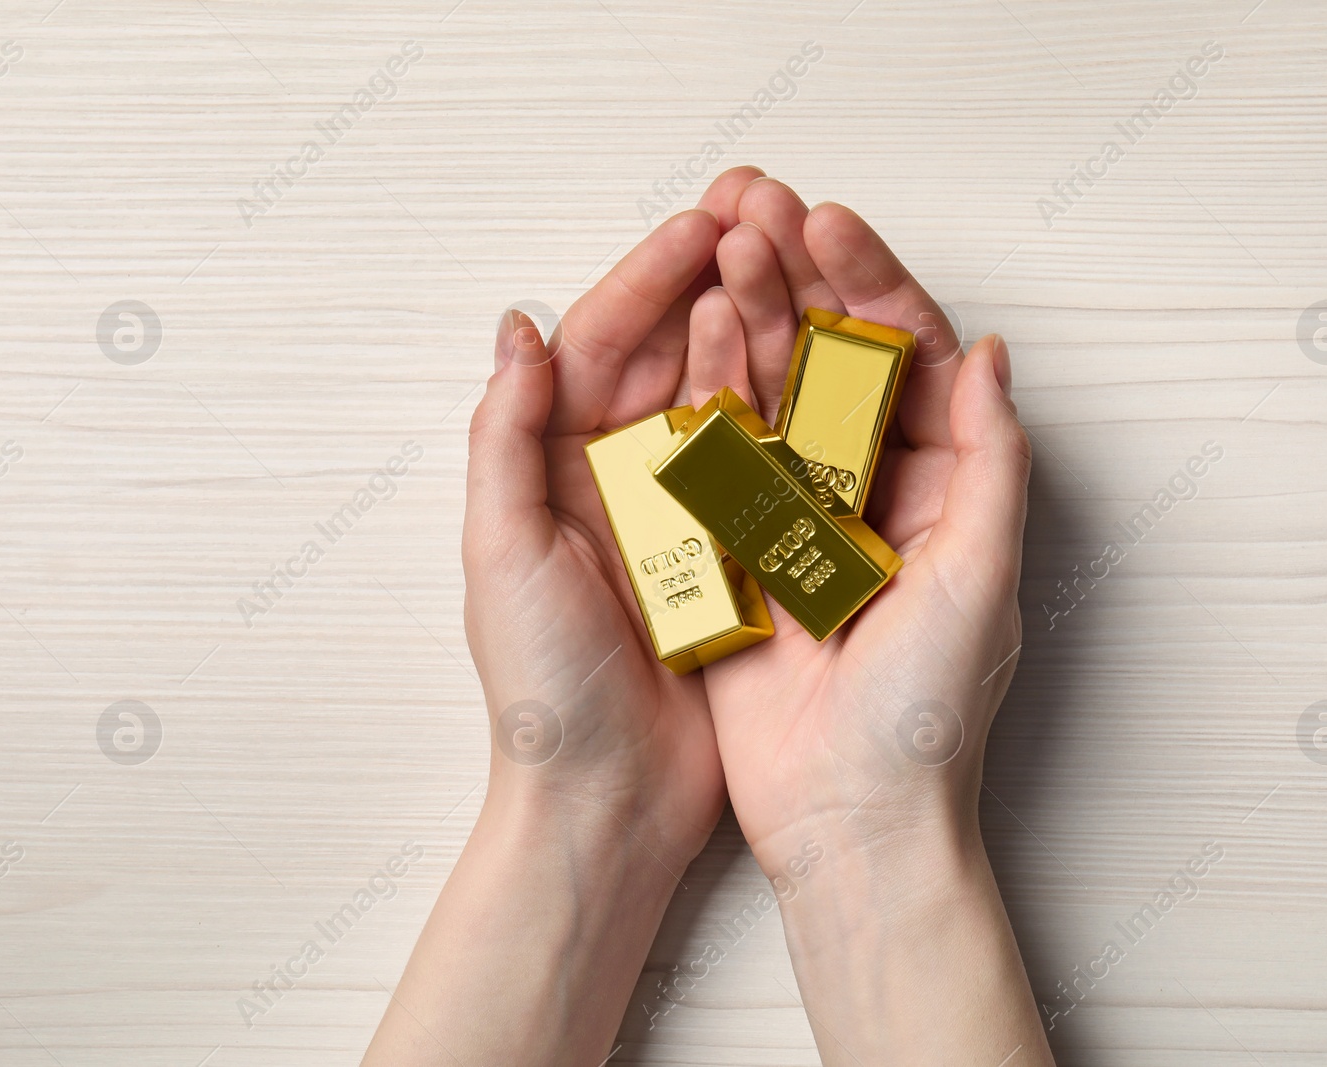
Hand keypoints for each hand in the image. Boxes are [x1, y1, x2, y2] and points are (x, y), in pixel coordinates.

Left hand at [463, 167, 764, 863]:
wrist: (608, 801)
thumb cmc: (544, 689)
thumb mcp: (502, 555)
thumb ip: (505, 440)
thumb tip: (516, 329)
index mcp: (552, 469)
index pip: (597, 345)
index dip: (647, 278)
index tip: (703, 224)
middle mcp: (615, 481)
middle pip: (665, 355)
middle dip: (710, 282)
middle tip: (764, 218)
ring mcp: (678, 515)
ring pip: (721, 399)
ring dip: (755, 333)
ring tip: (799, 272)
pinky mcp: (730, 556)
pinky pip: (764, 467)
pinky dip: (788, 416)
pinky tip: (824, 375)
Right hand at [686, 178, 1050, 1064]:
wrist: (849, 819)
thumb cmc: (928, 715)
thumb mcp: (981, 578)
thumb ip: (992, 462)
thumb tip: (991, 353)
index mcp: (944, 489)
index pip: (911, 360)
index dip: (873, 285)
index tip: (830, 227)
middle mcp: (874, 492)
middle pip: (835, 361)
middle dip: (800, 279)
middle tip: (757, 207)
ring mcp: (804, 517)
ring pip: (775, 395)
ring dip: (749, 320)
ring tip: (718, 247)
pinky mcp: (746, 552)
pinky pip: (723, 460)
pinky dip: (706, 398)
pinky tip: (686, 336)